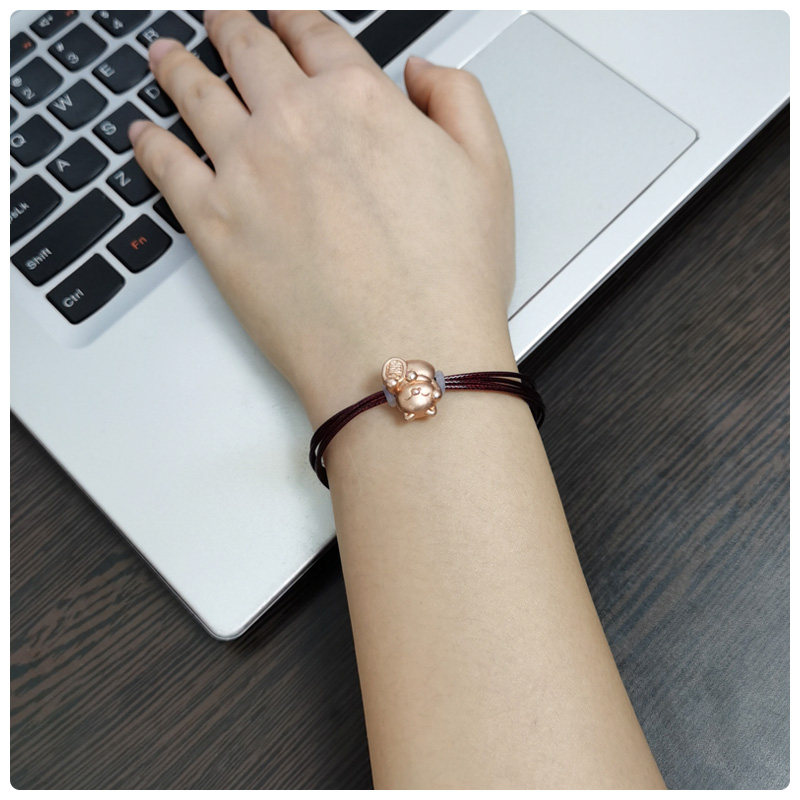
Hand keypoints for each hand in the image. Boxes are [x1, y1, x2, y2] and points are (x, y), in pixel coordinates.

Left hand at [129, 10, 516, 426]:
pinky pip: (166, 167)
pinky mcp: (214, 226)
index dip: (293, 17)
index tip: (281, 14)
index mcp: (359, 100)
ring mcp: (246, 170)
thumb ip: (456, 97)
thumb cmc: (449, 278)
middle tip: (219, 16)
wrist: (406, 352)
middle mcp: (295, 122)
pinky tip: (142, 134)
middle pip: (248, 52)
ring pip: (196, 95)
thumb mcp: (489, 168)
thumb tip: (419, 71)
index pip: (314, 35)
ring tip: (165, 55)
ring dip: (178, 67)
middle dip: (231, 26)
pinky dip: (147, 143)